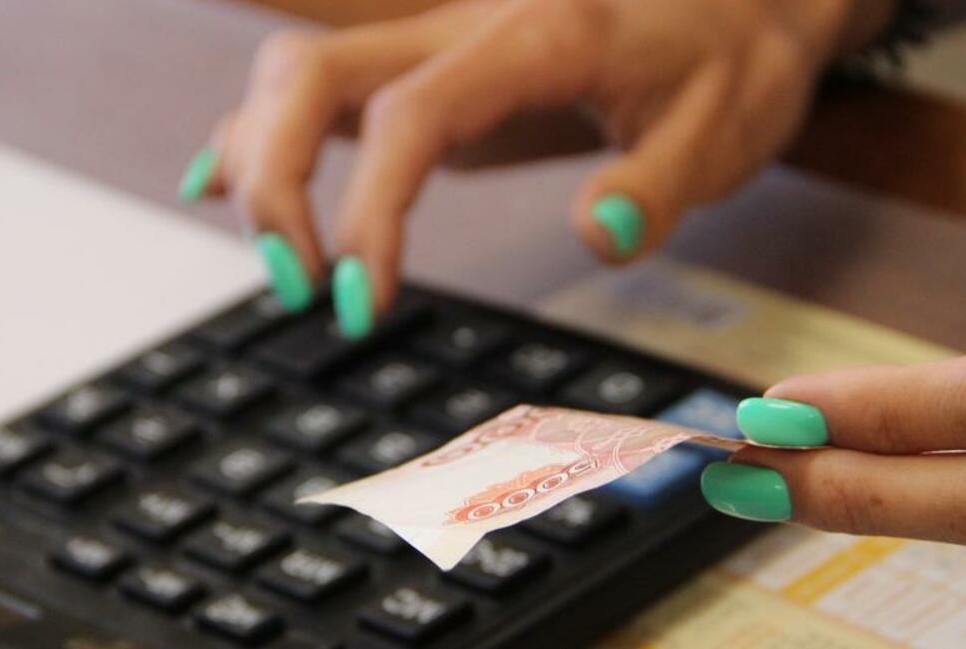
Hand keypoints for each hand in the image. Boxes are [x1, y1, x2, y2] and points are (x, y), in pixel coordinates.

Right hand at [178, 0, 895, 335]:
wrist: (741, 0)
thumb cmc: (730, 63)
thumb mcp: (725, 130)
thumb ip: (657, 185)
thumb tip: (597, 235)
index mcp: (536, 42)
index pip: (412, 116)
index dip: (369, 210)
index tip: (366, 302)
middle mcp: (466, 26)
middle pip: (313, 72)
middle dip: (279, 181)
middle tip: (300, 289)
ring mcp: (439, 41)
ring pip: (300, 69)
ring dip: (259, 161)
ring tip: (285, 268)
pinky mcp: (431, 66)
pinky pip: (321, 80)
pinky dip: (259, 129)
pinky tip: (223, 182)